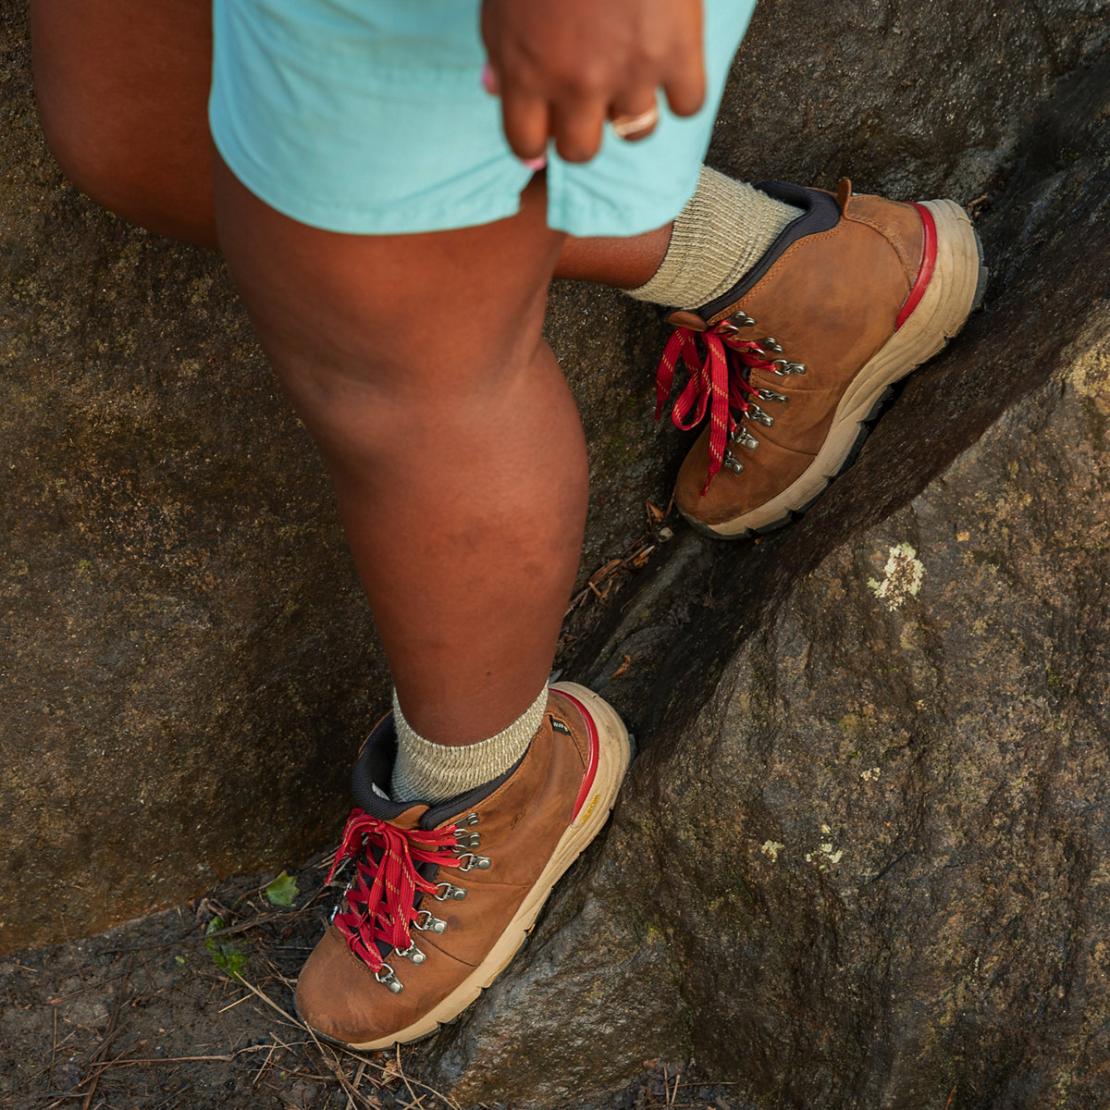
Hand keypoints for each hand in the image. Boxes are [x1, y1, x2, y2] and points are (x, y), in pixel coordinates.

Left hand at [480, 0, 705, 163]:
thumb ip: (500, 50)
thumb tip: (497, 93)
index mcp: (525, 72)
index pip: (525, 145)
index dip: (536, 139)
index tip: (547, 127)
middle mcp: (575, 85)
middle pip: (580, 152)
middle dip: (584, 129)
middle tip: (592, 100)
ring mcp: (630, 74)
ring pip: (636, 133)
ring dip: (633, 110)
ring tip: (633, 74)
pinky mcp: (677, 54)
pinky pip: (688, 105)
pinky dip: (682, 90)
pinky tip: (671, 63)